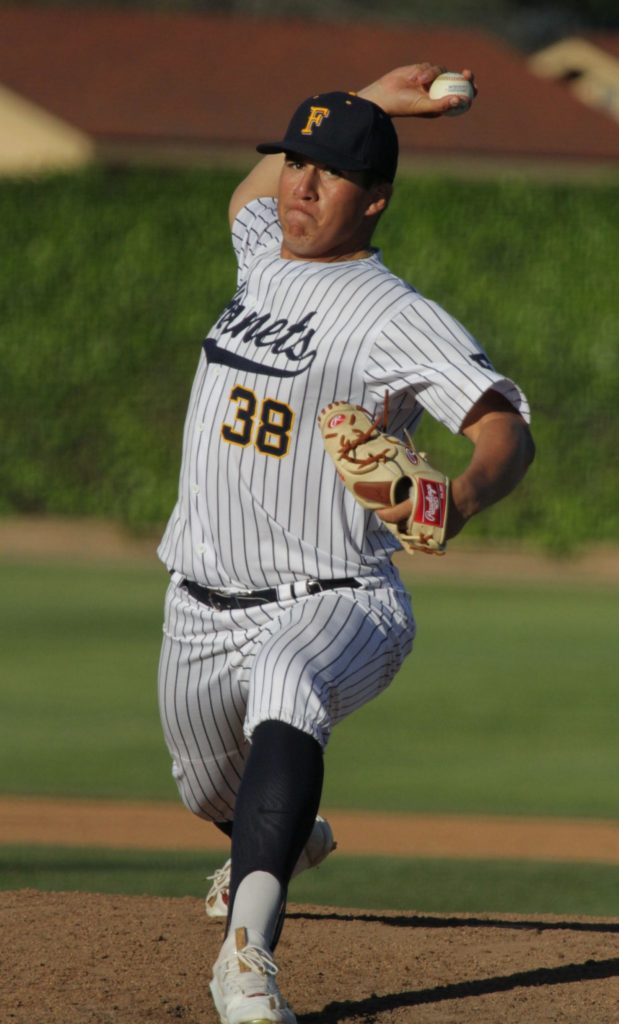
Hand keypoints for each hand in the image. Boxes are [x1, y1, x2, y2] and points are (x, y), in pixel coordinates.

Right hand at [358, 63, 475, 118]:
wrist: (384, 95)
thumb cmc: (403, 105)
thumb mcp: (424, 106)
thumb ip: (442, 104)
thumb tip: (461, 100)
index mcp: (439, 105)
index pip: (460, 98)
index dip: (469, 91)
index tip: (473, 86)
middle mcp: (437, 93)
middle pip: (457, 81)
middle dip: (464, 77)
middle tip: (467, 73)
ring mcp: (430, 81)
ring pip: (441, 71)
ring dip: (431, 74)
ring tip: (417, 81)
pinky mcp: (422, 70)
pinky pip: (430, 65)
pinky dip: (423, 70)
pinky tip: (412, 77)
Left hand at [377, 486, 467, 540]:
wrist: (465, 498)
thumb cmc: (444, 487)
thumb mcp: (424, 481)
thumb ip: (409, 482)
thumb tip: (395, 473)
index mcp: (415, 508)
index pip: (392, 515)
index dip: (383, 514)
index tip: (379, 512)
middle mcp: (420, 523)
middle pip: (401, 526)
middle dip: (395, 522)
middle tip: (393, 514)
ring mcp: (429, 533)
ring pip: (412, 534)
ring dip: (408, 528)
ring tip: (407, 519)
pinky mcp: (438, 538)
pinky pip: (425, 537)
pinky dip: (422, 532)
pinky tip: (421, 524)